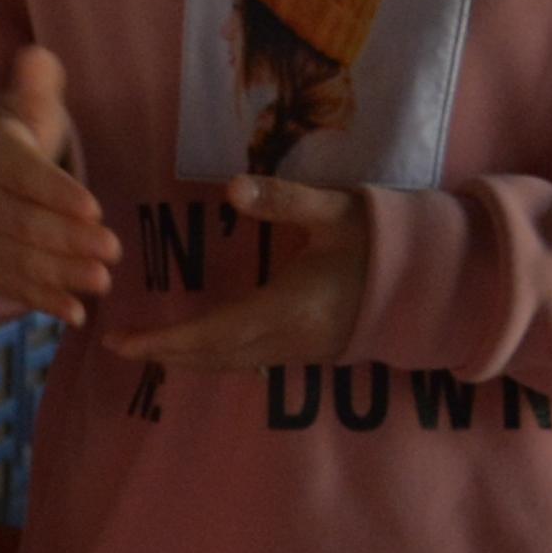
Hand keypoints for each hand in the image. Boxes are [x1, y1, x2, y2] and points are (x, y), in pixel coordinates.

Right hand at [0, 45, 118, 324]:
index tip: (93, 207)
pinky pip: (17, 289)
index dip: (57, 193)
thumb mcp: (22, 109)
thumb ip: (36, 85)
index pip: (25, 176)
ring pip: (23, 260)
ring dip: (62, 275)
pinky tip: (76, 314)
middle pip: (26, 224)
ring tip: (103, 281)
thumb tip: (38, 57)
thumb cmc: (14, 142)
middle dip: (69, 240)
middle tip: (112, 249)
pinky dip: (45, 304)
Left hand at [114, 173, 371, 370]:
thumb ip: (284, 199)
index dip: (165, 340)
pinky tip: (197, 349)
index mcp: (288, 308)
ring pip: (230, 364)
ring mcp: (300, 351)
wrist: (433, 282)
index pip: (212, 332)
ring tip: (147, 350)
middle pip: (213, 356)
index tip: (123, 341)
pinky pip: (249, 362)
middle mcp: (288, 339)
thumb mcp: (336, 211)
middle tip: (118, 346)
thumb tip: (231, 188)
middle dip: (164, 354)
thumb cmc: (381, 241)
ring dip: (187, 360)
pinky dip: (214, 358)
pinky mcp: (308, 352)